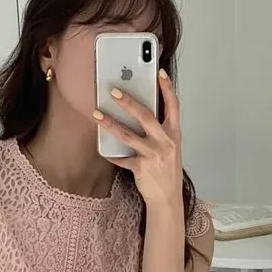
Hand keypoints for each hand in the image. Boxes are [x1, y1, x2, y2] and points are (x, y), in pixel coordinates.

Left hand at [94, 69, 182, 208]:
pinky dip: (111, 154)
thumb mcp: (170, 148)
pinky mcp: (141, 168)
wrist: (167, 198)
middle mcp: (165, 142)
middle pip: (146, 116)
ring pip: (128, 135)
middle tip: (114, 91)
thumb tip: (140, 112)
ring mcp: (153, 155)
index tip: (159, 73)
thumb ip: (160, 130)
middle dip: (129, 102)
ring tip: (97, 114)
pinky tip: (103, 149)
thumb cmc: (167, 171)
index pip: (173, 106)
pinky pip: (122, 158)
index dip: (167, 88)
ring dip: (110, 124)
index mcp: (174, 134)